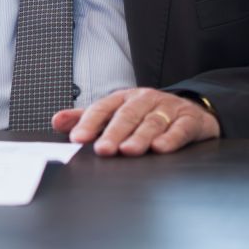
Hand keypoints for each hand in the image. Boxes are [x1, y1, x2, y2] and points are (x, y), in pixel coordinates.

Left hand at [52, 87, 219, 156]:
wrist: (192, 110)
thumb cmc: (147, 114)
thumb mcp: (117, 112)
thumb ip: (87, 118)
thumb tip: (56, 121)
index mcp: (124, 98)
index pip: (103, 108)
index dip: (89, 123)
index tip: (77, 139)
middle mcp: (145, 99)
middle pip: (127, 116)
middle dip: (113, 133)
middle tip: (103, 150)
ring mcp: (169, 108)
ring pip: (152, 122)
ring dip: (139, 137)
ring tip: (129, 150)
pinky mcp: (190, 120)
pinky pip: (181, 128)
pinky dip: (171, 138)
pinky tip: (161, 148)